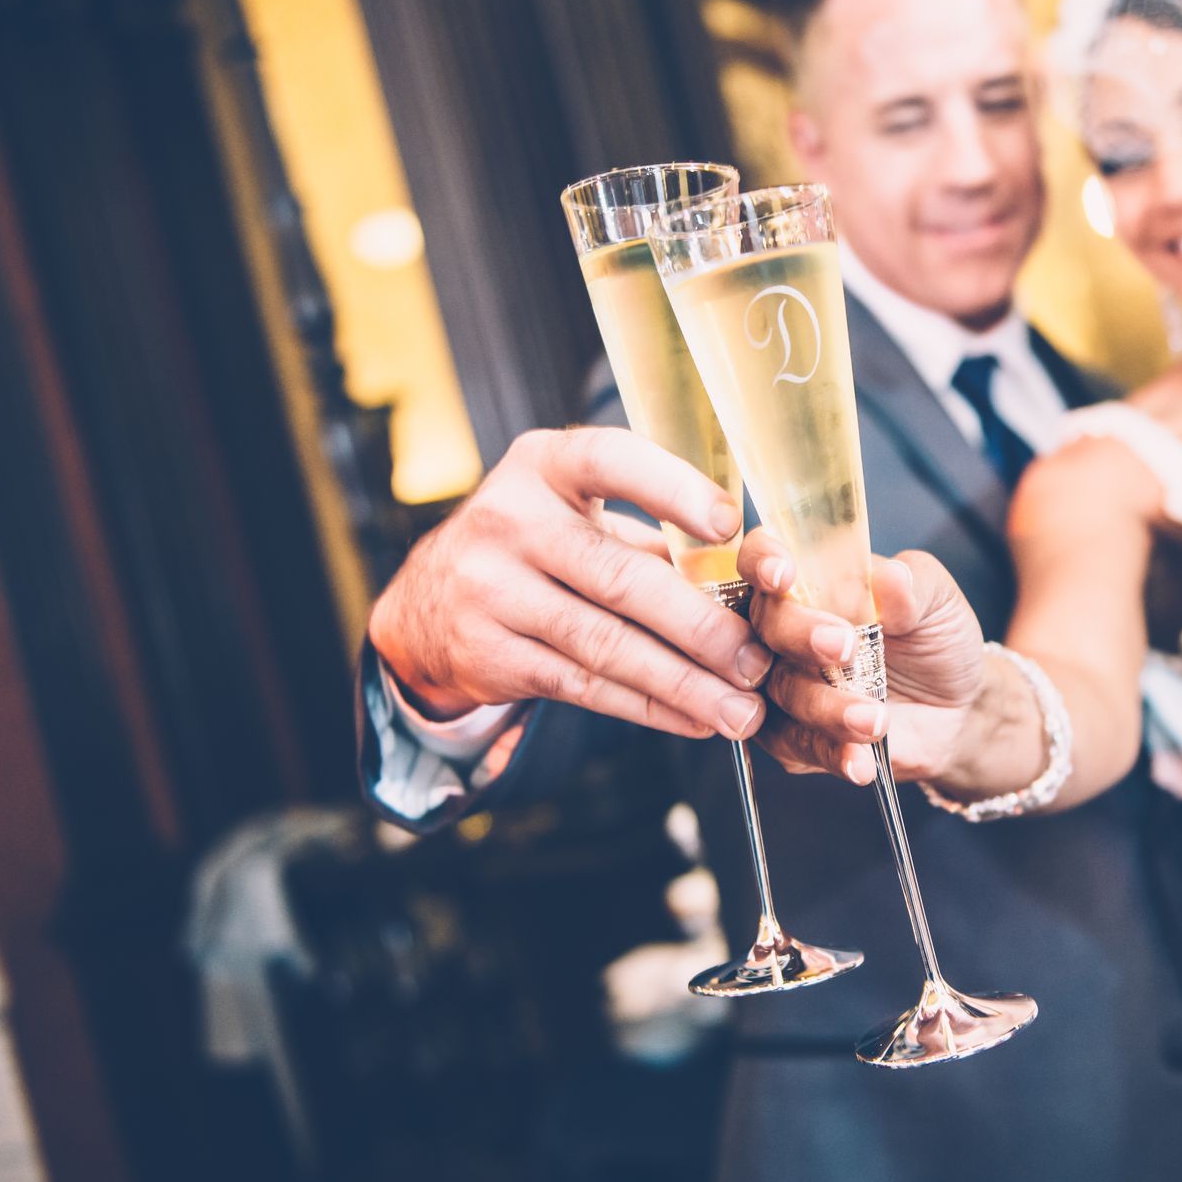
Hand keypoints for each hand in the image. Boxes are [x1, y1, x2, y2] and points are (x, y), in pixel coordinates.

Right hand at [367, 426, 772, 739]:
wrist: (426, 601)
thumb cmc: (538, 546)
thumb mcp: (575, 512)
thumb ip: (654, 535)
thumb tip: (754, 577)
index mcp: (544, 466)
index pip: (609, 462)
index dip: (672, 490)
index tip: (730, 525)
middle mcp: (510, 521)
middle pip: (618, 578)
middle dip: (698, 627)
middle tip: (756, 661)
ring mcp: (492, 590)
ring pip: (604, 645)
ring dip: (682, 684)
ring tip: (739, 710)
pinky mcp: (490, 653)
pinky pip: (583, 686)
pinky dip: (647, 707)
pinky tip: (694, 720)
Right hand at [737, 528, 985, 784]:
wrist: (957, 711)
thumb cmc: (937, 642)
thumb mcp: (937, 603)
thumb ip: (912, 585)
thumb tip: (888, 577)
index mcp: (809, 582)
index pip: (762, 559)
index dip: (761, 562)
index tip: (782, 575)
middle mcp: (783, 631)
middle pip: (760, 626)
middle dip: (799, 636)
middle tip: (844, 648)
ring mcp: (783, 685)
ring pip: (779, 692)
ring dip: (826, 706)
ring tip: (876, 719)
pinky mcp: (793, 737)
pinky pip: (796, 745)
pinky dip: (829, 751)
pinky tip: (859, 757)